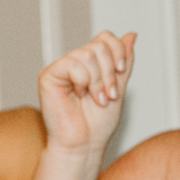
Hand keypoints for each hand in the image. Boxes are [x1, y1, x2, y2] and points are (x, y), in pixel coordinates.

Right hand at [36, 32, 135, 158]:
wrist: (85, 144)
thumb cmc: (98, 123)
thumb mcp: (119, 86)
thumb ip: (123, 61)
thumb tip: (131, 34)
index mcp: (89, 64)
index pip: (104, 38)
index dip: (117, 52)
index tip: (120, 72)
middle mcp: (73, 63)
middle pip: (98, 46)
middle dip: (109, 73)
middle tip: (107, 95)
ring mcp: (60, 68)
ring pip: (87, 54)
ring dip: (97, 81)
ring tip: (95, 99)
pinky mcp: (48, 76)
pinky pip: (72, 64)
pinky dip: (82, 81)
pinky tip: (78, 95)